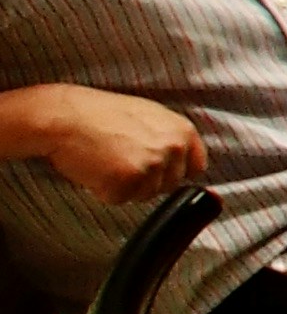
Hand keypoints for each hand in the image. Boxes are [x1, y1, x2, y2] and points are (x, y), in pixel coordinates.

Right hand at [12, 88, 202, 206]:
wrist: (64, 115)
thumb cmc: (101, 114)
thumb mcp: (150, 116)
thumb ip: (171, 139)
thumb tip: (190, 165)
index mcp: (183, 131)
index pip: (195, 168)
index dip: (171, 171)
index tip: (152, 166)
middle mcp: (173, 149)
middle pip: (168, 185)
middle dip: (145, 179)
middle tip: (119, 157)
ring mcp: (152, 166)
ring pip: (144, 194)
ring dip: (125, 185)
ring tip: (106, 160)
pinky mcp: (128, 182)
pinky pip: (120, 199)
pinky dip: (105, 191)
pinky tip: (96, 169)